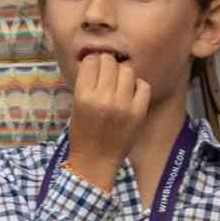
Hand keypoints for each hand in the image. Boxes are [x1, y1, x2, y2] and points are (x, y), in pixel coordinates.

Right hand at [65, 52, 151, 190]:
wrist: (96, 160)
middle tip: (107, 72)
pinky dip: (137, 85)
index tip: (94, 66)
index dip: (93, 61)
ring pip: (127, 70)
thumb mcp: (76, 105)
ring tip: (119, 82)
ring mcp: (124, 105)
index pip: (92, 61)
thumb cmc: (82, 133)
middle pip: (110, 62)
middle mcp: (104, 97)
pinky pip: (143, 85)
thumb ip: (87, 84)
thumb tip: (98, 60)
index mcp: (83, 96)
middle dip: (107, 64)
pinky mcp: (139, 112)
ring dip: (122, 73)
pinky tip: (131, 92)